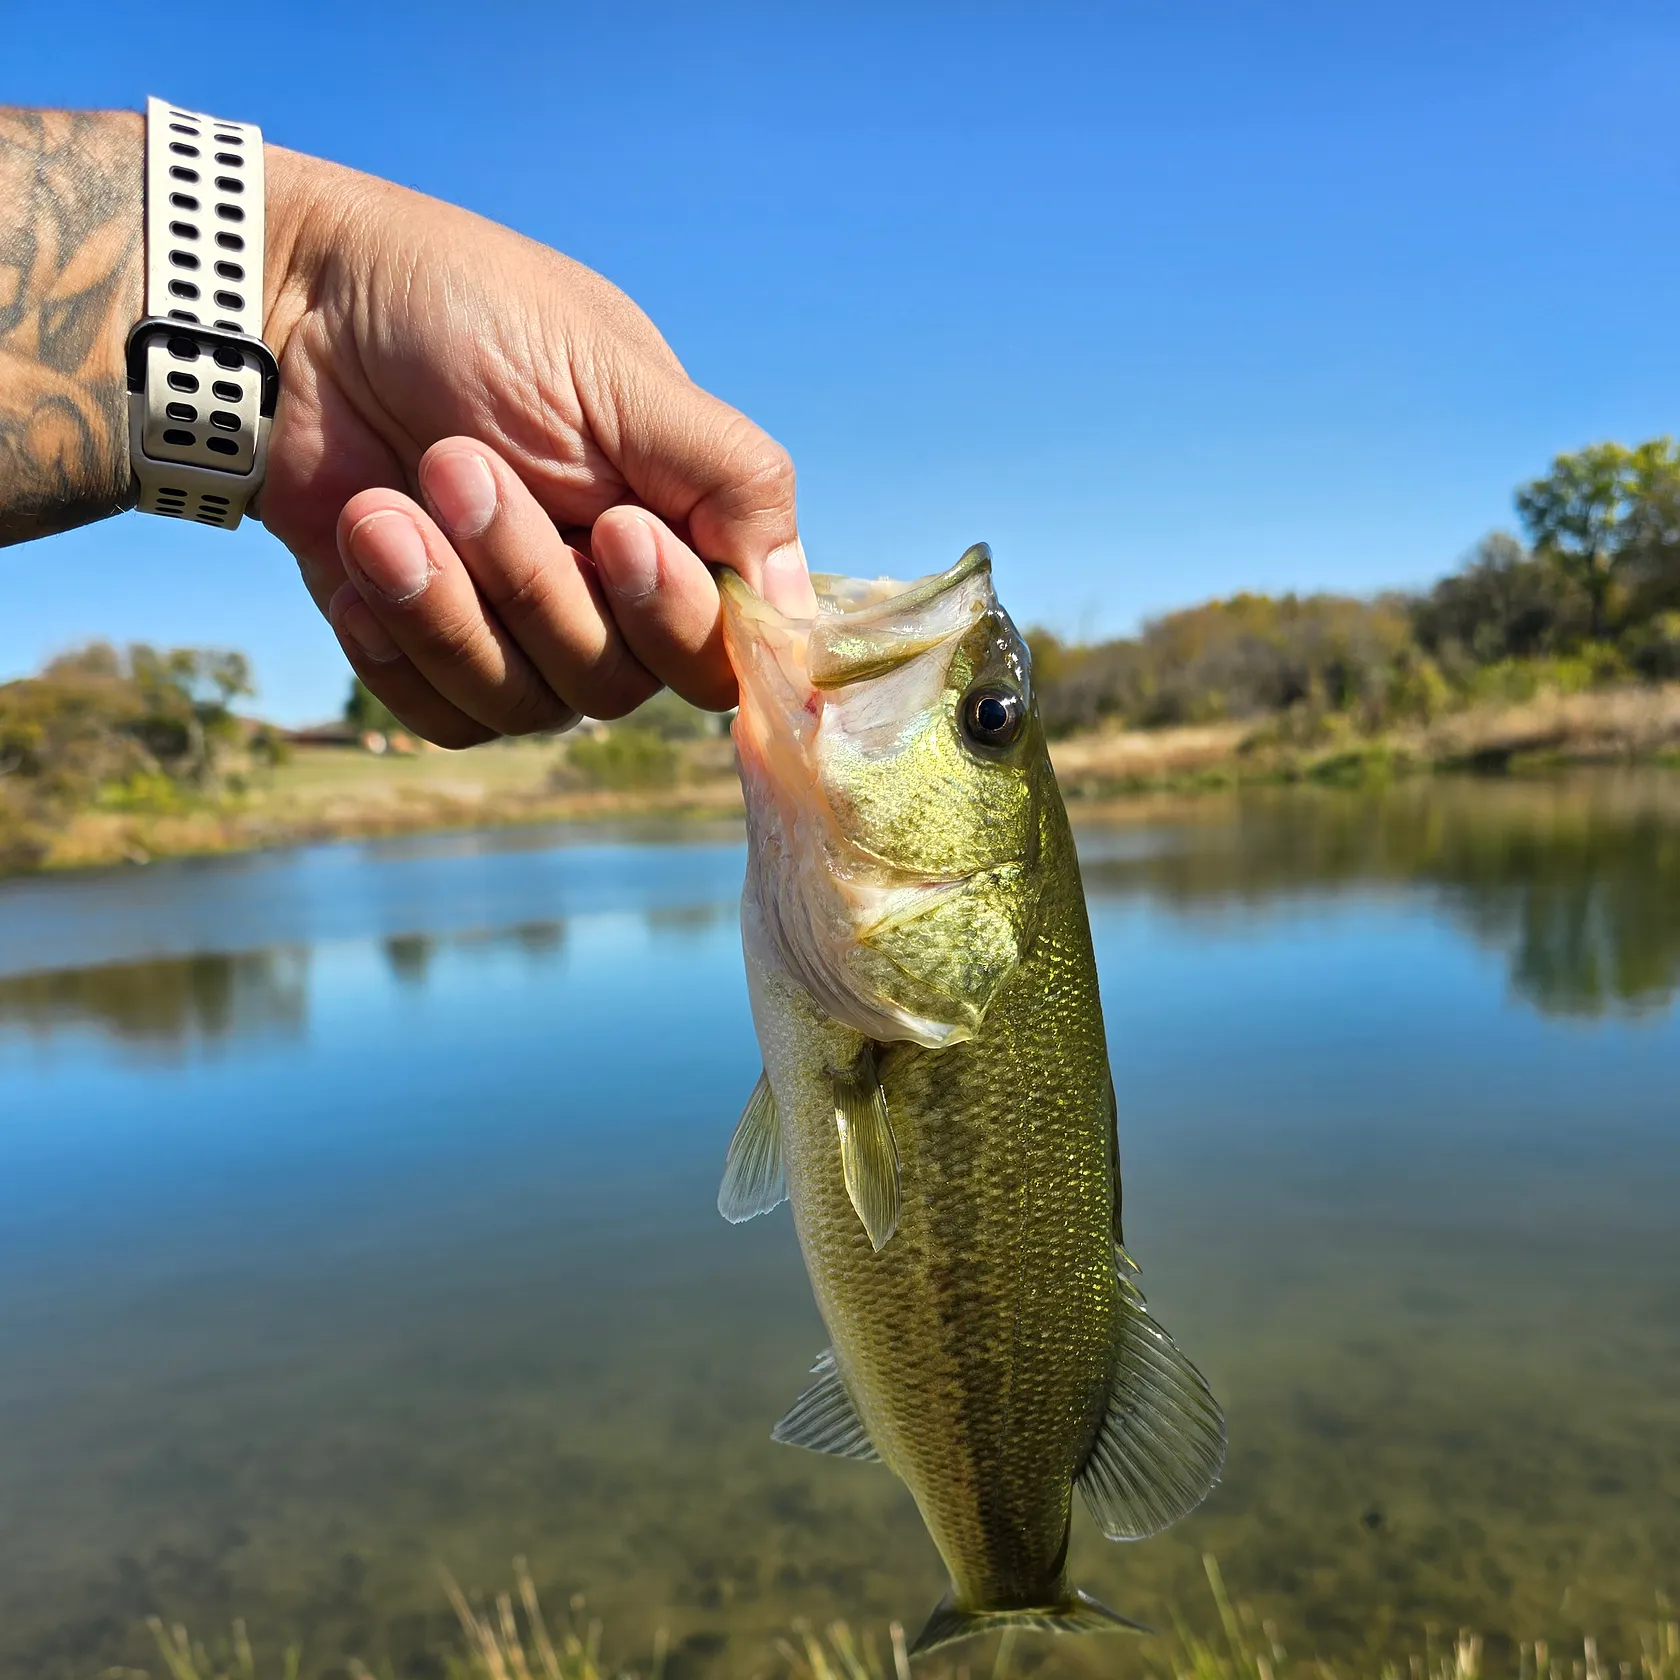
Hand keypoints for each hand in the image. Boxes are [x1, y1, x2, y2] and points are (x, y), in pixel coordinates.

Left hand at [259, 147, 813, 745]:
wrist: (297, 311)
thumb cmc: (467, 313)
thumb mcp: (621, 375)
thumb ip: (732, 480)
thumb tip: (800, 608)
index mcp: (677, 529)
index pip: (720, 648)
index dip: (670, 614)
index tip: (612, 526)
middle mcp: (610, 599)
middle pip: (616, 681)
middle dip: (531, 579)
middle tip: (457, 462)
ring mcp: (521, 637)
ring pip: (526, 705)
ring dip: (448, 605)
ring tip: (383, 505)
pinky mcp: (431, 657)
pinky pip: (447, 719)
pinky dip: (399, 648)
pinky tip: (361, 554)